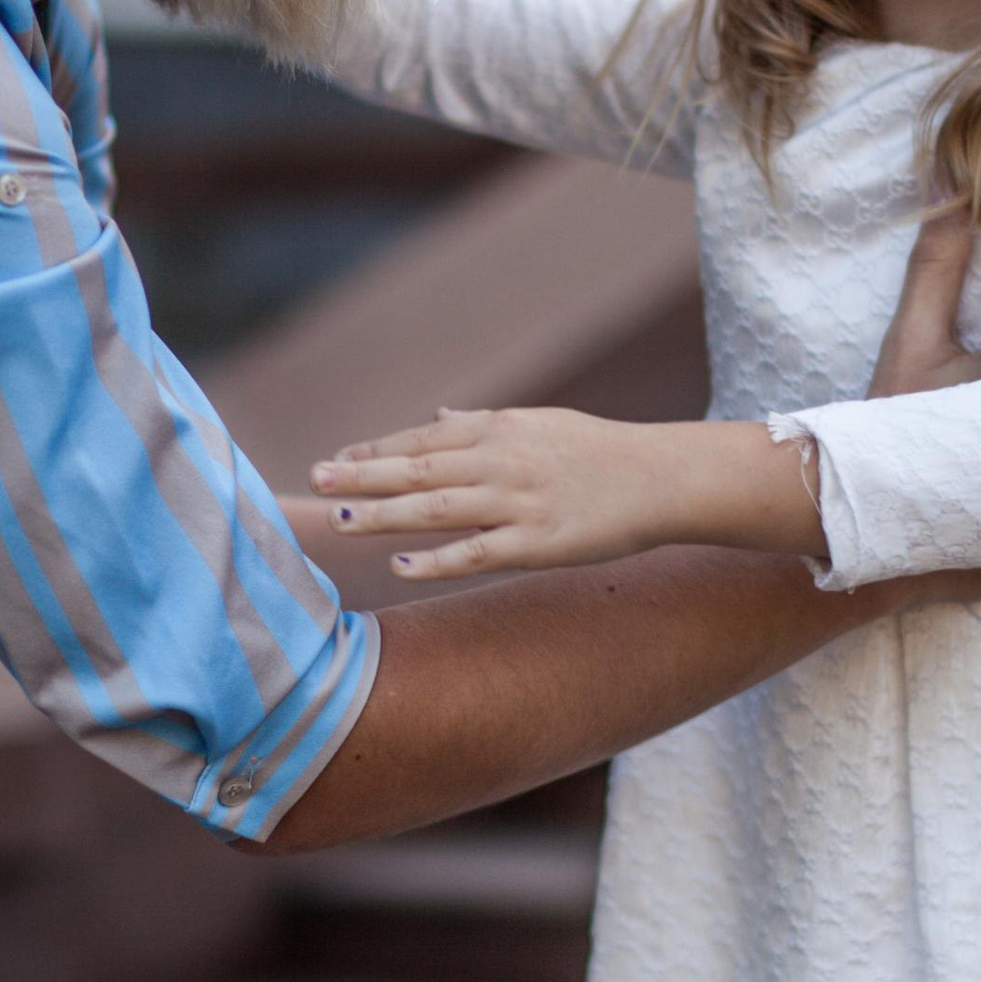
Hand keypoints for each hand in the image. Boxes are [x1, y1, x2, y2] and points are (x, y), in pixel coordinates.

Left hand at [308, 401, 819, 579]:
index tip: (337, 457)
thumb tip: (438, 417)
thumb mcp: (540, 423)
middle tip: (316, 478)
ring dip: (385, 513)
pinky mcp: (538, 543)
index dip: (377, 449)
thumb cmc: (602, 451)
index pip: (424, 439)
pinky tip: (401, 564)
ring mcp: (518, 502)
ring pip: (437, 509)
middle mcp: (502, 461)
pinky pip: (477, 554)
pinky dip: (436, 559)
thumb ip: (483, 423)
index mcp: (500, 429)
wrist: (663, 479)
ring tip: (341, 518)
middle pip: (418, 469)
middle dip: (363, 474)